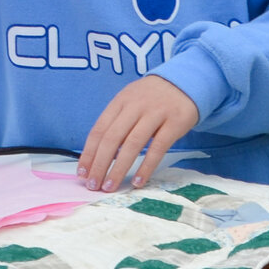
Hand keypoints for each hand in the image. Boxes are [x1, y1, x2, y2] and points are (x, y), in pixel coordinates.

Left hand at [79, 77, 199, 191]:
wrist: (186, 81)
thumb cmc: (153, 98)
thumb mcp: (131, 101)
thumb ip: (116, 122)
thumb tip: (99, 155)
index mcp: (120, 101)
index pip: (99, 130)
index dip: (89, 153)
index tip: (82, 173)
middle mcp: (135, 106)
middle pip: (112, 138)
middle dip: (100, 164)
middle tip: (93, 185)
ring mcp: (156, 114)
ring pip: (132, 144)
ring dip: (119, 169)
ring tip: (110, 186)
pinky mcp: (174, 123)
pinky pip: (158, 148)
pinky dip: (146, 167)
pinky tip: (138, 181)